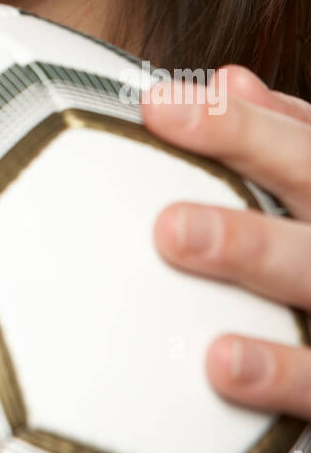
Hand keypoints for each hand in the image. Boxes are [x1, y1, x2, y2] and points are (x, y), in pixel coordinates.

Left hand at [143, 64, 310, 424]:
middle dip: (244, 174)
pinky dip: (278, 372)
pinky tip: (223, 362)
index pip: (297, 142)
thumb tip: (229, 80)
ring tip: (177, 238)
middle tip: (167, 199)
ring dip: (249, 252)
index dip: (233, 120)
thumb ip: (282, 134)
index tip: (157, 103)